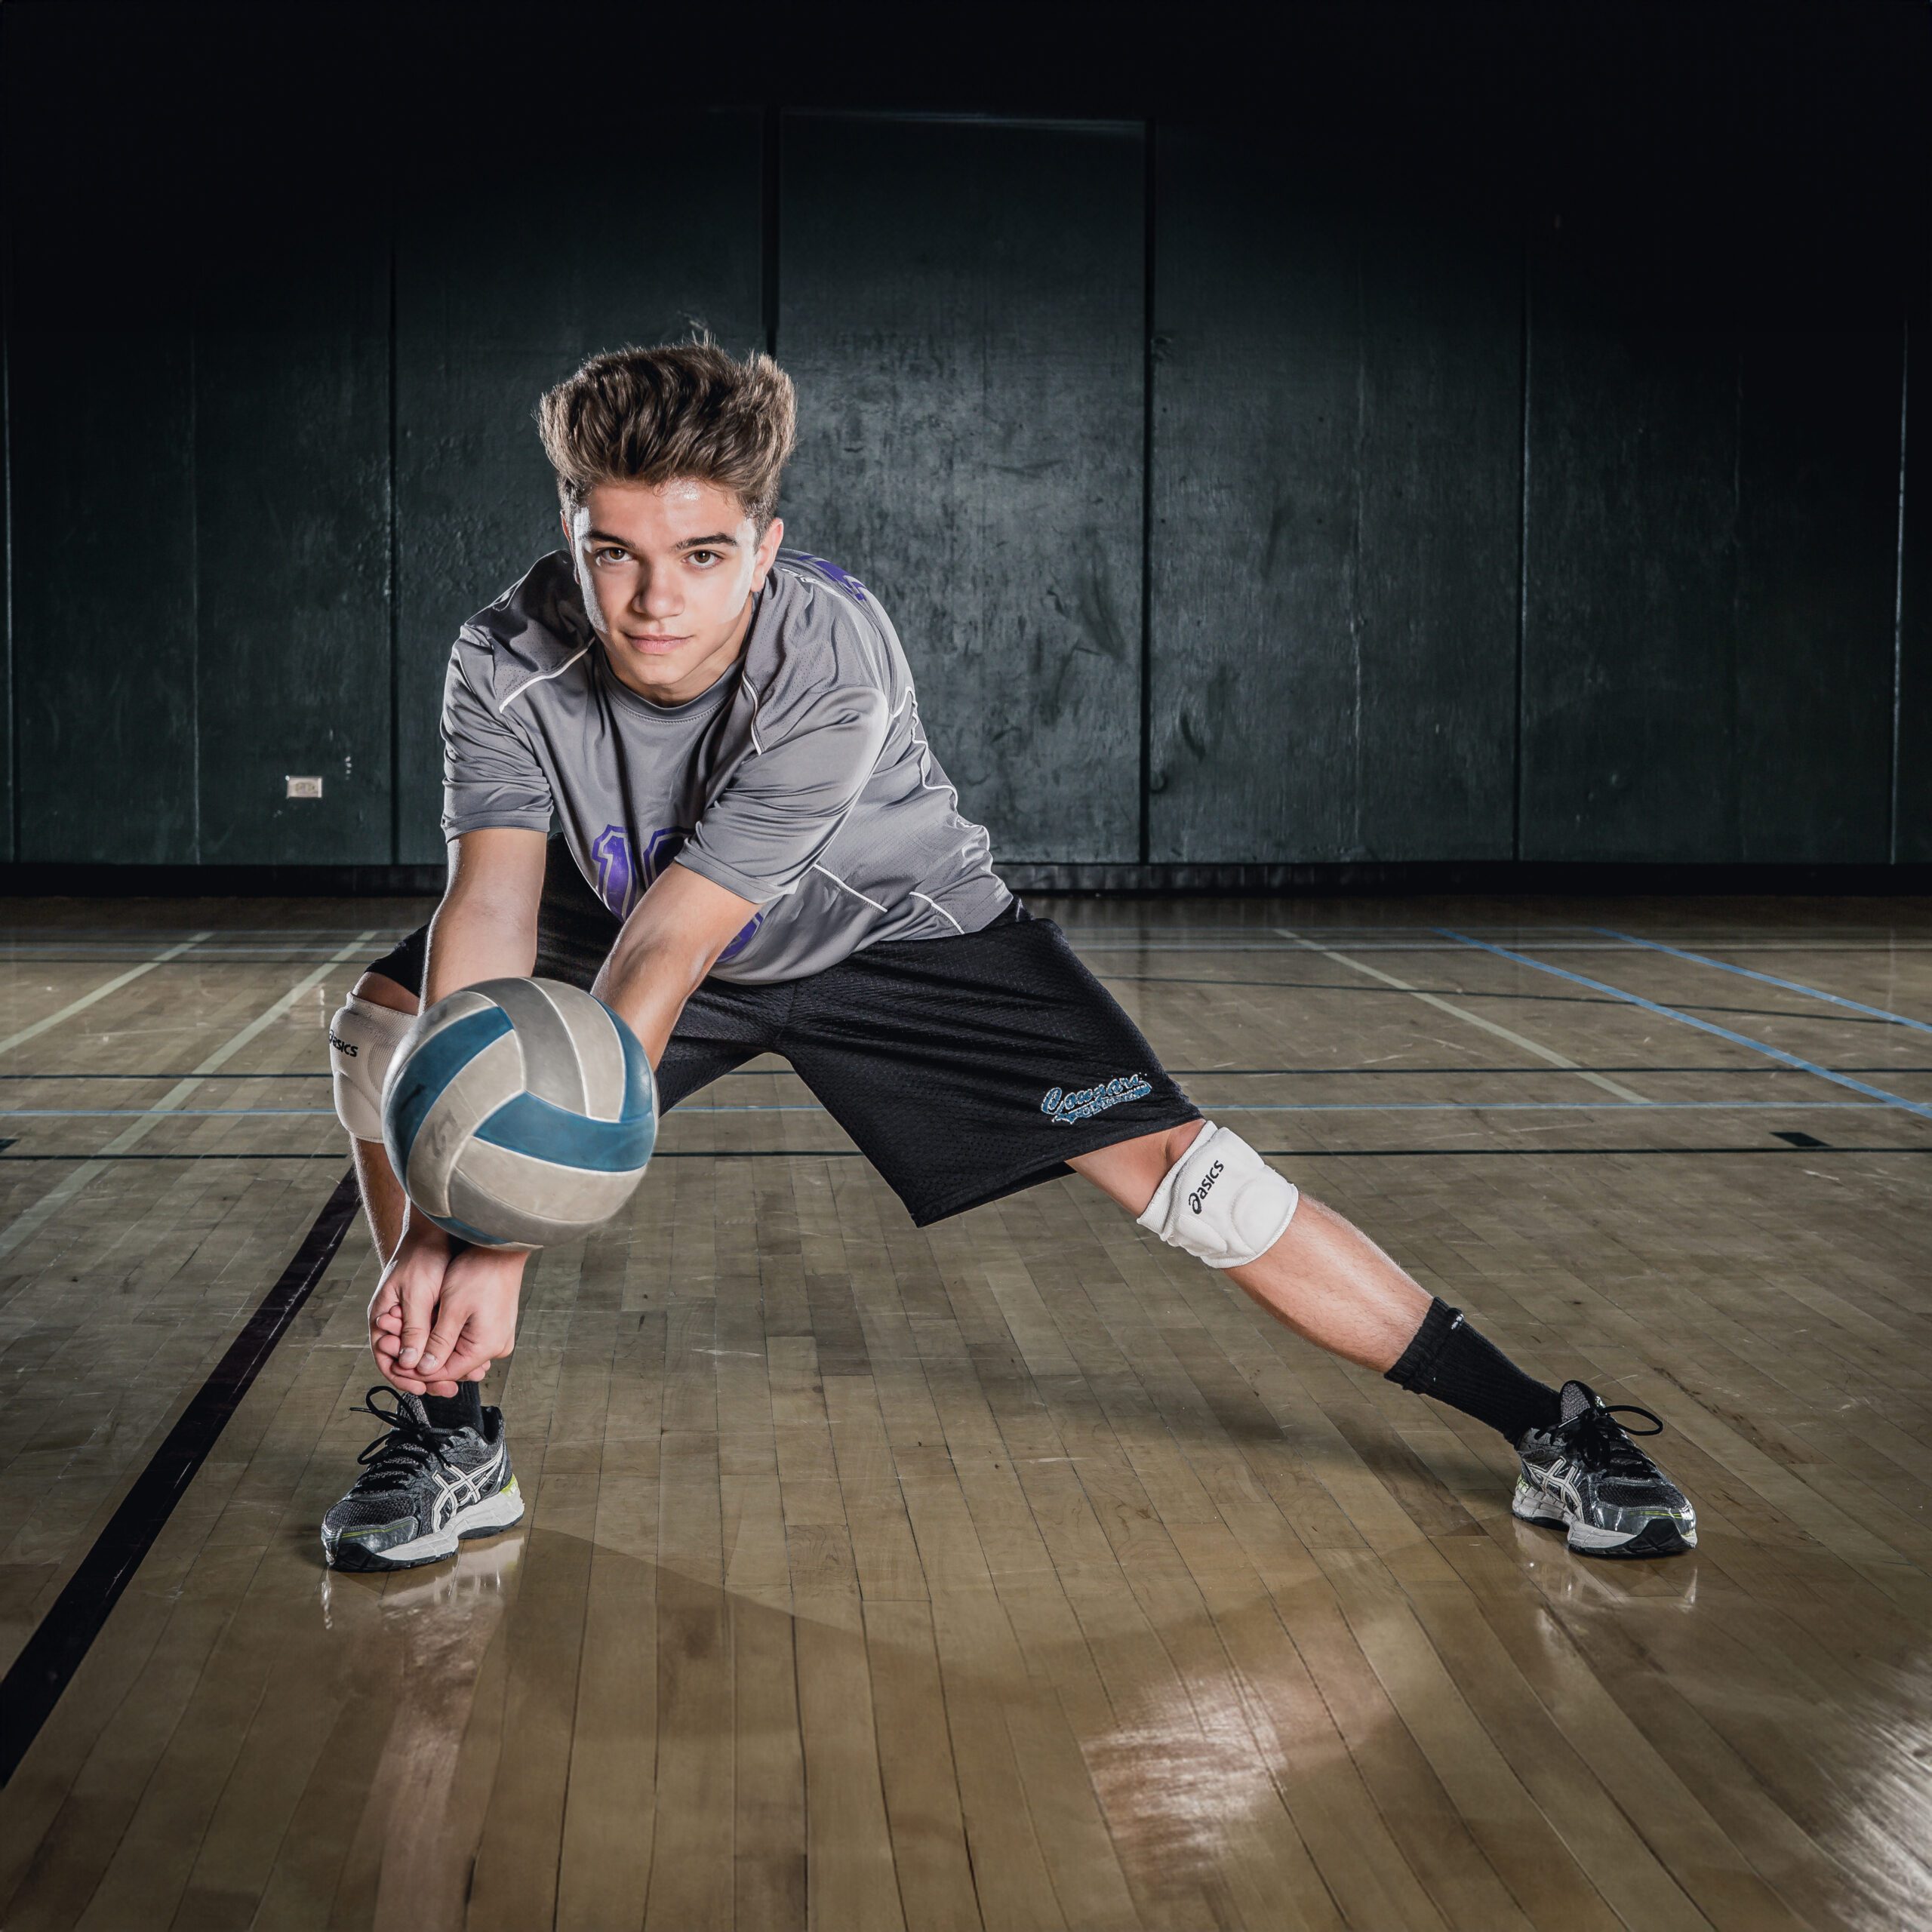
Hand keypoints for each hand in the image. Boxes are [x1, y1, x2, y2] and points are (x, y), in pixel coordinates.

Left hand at [367, 1222, 525, 1395]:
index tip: (396, 1363)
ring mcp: (498, 1336)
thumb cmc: (479, 1272)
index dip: (418, 1371)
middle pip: (453, 1364)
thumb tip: (423, 1369)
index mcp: (487, 1347)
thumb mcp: (452, 1309)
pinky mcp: (495, 1326)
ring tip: (408, 1334)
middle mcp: (497, 1347)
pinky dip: (447, 1335)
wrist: (502, 1249)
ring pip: (458, 1352)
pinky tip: (430, 1325)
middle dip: (423, 1356)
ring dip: (433, 1345)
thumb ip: (437, 1343)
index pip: (447, 1372)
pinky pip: (468, 1340)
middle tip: (397, 1346)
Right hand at [369, 1219, 456, 1395]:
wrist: (438, 1230)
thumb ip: (414, 1328)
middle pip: (408, 1360)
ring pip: (425, 1352)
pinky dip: (450, 1349)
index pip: (387, 1359)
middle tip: (452, 1388)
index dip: (405, 1377)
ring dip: (443, 1365)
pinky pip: (438, 1339)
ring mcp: (413, 1317)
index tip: (425, 1388)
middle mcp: (395, 1321)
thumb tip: (410, 1363)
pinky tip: (469, 1356)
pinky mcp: (430, 1312)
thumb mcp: (418, 1294)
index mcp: (382, 1317)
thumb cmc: (423, 1256)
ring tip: (466, 1375)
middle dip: (429, 1376)